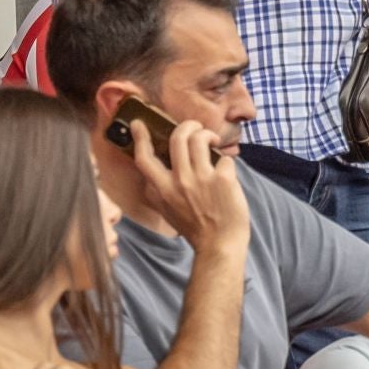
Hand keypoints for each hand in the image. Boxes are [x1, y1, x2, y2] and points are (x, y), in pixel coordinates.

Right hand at [129, 120, 249, 253]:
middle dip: (188, 125)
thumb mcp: (167, 211)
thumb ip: (157, 193)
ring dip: (208, 135)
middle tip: (195, 128)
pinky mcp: (223, 179)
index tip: (139, 124)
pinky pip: (226, 158)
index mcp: (162, 190)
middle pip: (178, 138)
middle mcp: (179, 182)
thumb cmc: (195, 228)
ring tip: (212, 142)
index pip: (145, 159)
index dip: (141, 138)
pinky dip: (228, 162)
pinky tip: (228, 172)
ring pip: (200, 139)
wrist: (219, 245)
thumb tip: (150, 175)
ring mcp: (201, 179)